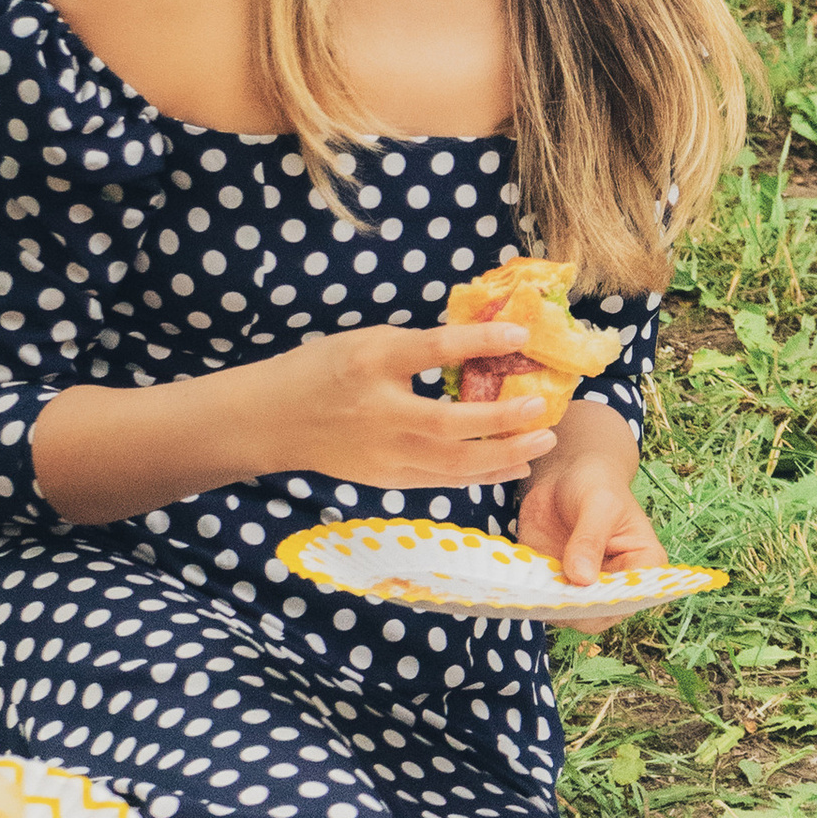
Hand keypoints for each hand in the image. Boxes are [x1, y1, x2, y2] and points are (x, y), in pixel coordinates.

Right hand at [269, 316, 559, 490]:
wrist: (274, 419)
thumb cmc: (325, 370)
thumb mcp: (367, 341)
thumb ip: (418, 347)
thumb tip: (481, 345)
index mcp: (371, 363)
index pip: (433, 350)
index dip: (480, 342)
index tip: (520, 336)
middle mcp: (378, 412)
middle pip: (450, 424)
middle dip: (503, 420)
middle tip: (542, 408)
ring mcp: (382, 452)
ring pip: (452, 464)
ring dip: (503, 455)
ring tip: (541, 442)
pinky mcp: (385, 478)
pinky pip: (441, 481)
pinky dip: (480, 474)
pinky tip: (511, 464)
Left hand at [518, 400, 662, 620]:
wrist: (565, 474)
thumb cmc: (595, 483)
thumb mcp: (598, 503)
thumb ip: (590, 539)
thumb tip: (581, 578)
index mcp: (643, 566)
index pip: (630, 599)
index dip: (605, 602)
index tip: (578, 588)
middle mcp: (615, 585)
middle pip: (597, 615)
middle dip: (572, 606)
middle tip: (548, 585)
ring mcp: (583, 588)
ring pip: (567, 613)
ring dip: (547, 602)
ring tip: (532, 578)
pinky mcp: (555, 585)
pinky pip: (542, 601)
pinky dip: (529, 593)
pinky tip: (520, 577)